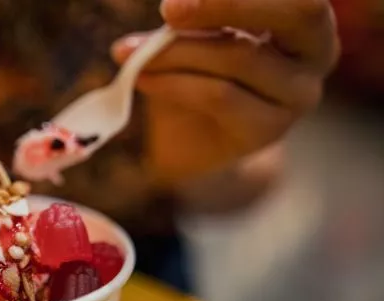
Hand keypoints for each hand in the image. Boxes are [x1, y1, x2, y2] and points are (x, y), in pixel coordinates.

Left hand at [112, 0, 338, 183]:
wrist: (188, 140)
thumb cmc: (196, 69)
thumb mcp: (196, 29)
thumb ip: (195, 12)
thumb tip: (173, 5)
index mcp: (307, 16)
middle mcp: (318, 52)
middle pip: (296, 12)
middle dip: (226, 3)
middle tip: (168, 10)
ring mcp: (298, 95)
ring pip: (240, 56)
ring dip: (177, 51)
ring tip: (130, 52)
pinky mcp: (269, 130)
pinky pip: (219, 95)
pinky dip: (173, 82)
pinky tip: (142, 77)